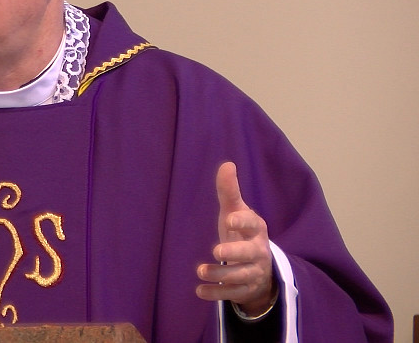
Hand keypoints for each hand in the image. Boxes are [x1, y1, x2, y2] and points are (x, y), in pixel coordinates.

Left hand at [196, 161, 276, 315]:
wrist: (259, 267)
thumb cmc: (241, 233)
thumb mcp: (235, 212)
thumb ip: (229, 192)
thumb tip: (227, 164)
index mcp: (255, 230)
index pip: (252, 224)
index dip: (242, 221)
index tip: (229, 218)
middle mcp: (258, 252)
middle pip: (249, 254)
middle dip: (235, 252)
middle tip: (216, 250)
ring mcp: (253, 272)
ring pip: (240, 276)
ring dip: (220, 274)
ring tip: (200, 270)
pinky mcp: (245, 290)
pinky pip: (232, 293)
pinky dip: (216, 293)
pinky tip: (199, 291)